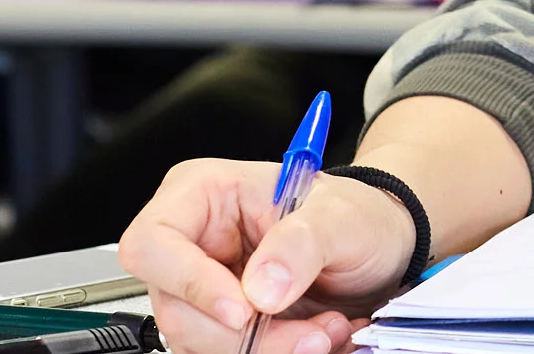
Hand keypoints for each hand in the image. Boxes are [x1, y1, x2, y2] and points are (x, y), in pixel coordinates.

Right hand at [121, 157, 418, 353]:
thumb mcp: (341, 215)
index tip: (244, 309)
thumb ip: (301, 243)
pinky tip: (314, 339)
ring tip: (325, 330)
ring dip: (266, 350)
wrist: (380, 248)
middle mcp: (193, 244)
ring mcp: (203, 291)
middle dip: (247, 333)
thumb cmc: (354, 214)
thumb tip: (261, 288)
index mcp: (202, 194)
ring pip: (200, 344)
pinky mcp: (222, 327)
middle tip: (312, 331)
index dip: (188, 282)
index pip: (153, 243)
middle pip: (177, 310)